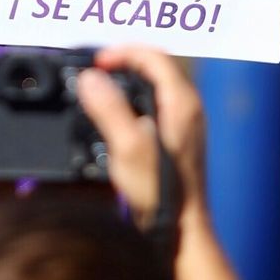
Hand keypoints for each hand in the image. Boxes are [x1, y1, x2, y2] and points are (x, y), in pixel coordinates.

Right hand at [76, 46, 208, 225]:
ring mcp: (187, 123)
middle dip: (125, 61)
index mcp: (181, 103)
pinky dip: (135, 98)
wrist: (181, 228)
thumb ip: (109, 109)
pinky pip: (157, 103)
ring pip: (157, 84)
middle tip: (97, 69)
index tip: (98, 61)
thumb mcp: (127, 147)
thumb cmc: (161, 192)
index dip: (123, 51)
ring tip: (102, 87)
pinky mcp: (180, 137)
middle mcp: (189, 108)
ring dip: (130, 79)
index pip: (154, 56)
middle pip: (157, 66)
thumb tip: (91, 78)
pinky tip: (117, 114)